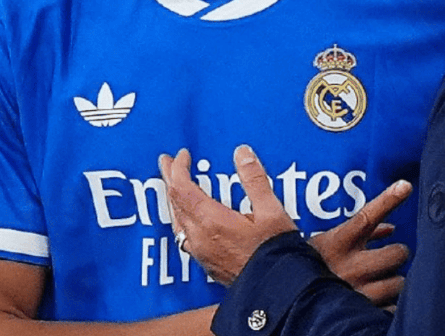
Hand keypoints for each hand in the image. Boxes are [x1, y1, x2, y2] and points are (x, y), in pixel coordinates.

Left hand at [160, 145, 296, 285]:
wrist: (277, 290)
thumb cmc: (276, 253)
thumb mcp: (271, 211)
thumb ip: (254, 180)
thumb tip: (242, 153)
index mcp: (212, 221)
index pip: (182, 188)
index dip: (179, 168)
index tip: (183, 154)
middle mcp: (200, 238)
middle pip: (174, 203)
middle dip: (170, 178)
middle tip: (166, 162)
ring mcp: (201, 253)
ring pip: (177, 221)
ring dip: (174, 199)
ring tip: (175, 187)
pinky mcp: (207, 264)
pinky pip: (184, 235)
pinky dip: (182, 218)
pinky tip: (189, 219)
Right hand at [308, 180, 412, 306]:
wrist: (291, 303)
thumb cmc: (312, 268)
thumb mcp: (329, 244)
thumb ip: (363, 234)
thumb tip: (391, 228)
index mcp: (337, 244)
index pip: (366, 217)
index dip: (387, 200)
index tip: (405, 185)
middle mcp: (349, 267)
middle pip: (396, 253)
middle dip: (396, 254)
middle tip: (388, 257)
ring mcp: (357, 292)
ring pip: (398, 282)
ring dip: (393, 282)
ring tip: (378, 282)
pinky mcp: (361, 313)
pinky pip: (392, 308)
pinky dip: (389, 304)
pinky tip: (377, 301)